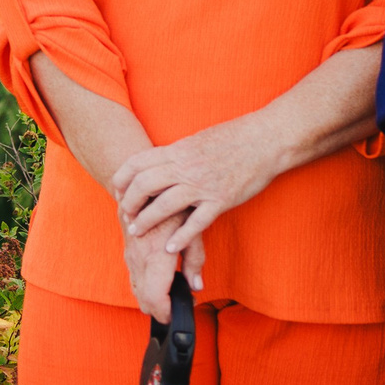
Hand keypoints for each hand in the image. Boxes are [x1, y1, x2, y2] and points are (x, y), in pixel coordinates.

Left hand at [112, 117, 288, 254]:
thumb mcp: (198, 139)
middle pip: (145, 185)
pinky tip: (169, 248)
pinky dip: (180, 237)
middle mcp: (186, 166)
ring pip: (164, 205)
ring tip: (136, 232)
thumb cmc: (235, 137)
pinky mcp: (221, 200)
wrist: (266, 139)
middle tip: (125, 215)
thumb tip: (159, 163)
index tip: (117, 191)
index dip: (122, 178)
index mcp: (179, 149)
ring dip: (146, 221)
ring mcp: (203, 185)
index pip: (138, 162)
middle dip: (129, 203)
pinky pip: (195, 223)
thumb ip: (178, 153)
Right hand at [122, 212, 205, 322]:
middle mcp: (138, 258)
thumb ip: (195, 258)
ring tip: (175, 292)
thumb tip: (197, 286)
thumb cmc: (175, 201)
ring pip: (136, 291)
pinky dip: (146, 286)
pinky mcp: (127, 251)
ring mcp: (130, 255)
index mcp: (155, 255)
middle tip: (182, 303)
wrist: (146, 181)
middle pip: (144, 300)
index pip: (155, 298)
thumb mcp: (193, 227)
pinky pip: (133, 278)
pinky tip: (162, 279)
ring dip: (153, 298)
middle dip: (162, 309)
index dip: (168, 312)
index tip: (182, 311)